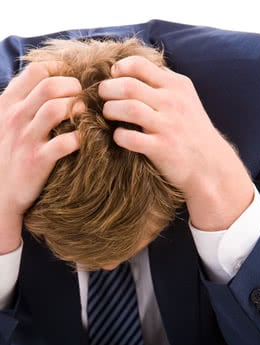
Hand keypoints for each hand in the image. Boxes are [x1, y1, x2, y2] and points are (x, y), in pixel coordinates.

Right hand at [0, 62, 81, 251]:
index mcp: (8, 104)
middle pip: (49, 86)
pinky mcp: (38, 160)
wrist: (0, 191)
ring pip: (55, 109)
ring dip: (75, 107)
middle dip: (73, 86)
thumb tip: (47, 81)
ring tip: (83, 112)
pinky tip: (83, 139)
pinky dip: (79, 138)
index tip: (70, 78)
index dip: (59, 70)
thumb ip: (22, 101)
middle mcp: (16, 117)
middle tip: (82, 95)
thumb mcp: (5, 121)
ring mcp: (26, 139)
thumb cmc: (8, 153)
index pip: (35, 71)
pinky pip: (64, 142)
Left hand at [99, 56, 253, 230]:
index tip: (113, 76)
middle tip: (102, 96)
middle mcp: (173, 102)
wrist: (211, 164)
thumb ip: (164, 83)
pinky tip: (119, 136)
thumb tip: (133, 69)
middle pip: (128, 85)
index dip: (120, 68)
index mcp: (177, 85)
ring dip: (110, 110)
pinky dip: (119, 136)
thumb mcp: (186, 99)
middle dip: (107, 89)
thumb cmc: (193, 131)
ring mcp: (168, 126)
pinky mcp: (162, 149)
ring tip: (108, 114)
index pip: (140, 65)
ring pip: (128, 109)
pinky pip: (130, 138)